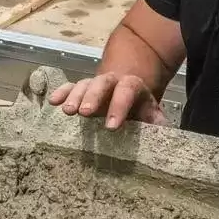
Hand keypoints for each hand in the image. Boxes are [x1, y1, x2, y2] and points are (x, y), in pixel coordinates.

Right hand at [47, 72, 165, 128]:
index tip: (111, 127)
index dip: (119, 106)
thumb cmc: (140, 109)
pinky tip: (53, 102)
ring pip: (84, 84)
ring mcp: (94, 84)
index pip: (127, 91)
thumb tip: (165, 137)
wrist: (128, 91)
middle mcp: (112, 82)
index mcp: (133, 86)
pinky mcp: (81, 90)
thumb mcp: (152, 114)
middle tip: (84, 113)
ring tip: (67, 111)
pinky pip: (69, 87)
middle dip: (92, 97)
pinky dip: (61, 92)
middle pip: (102, 83)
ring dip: (74, 96)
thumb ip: (157, 123)